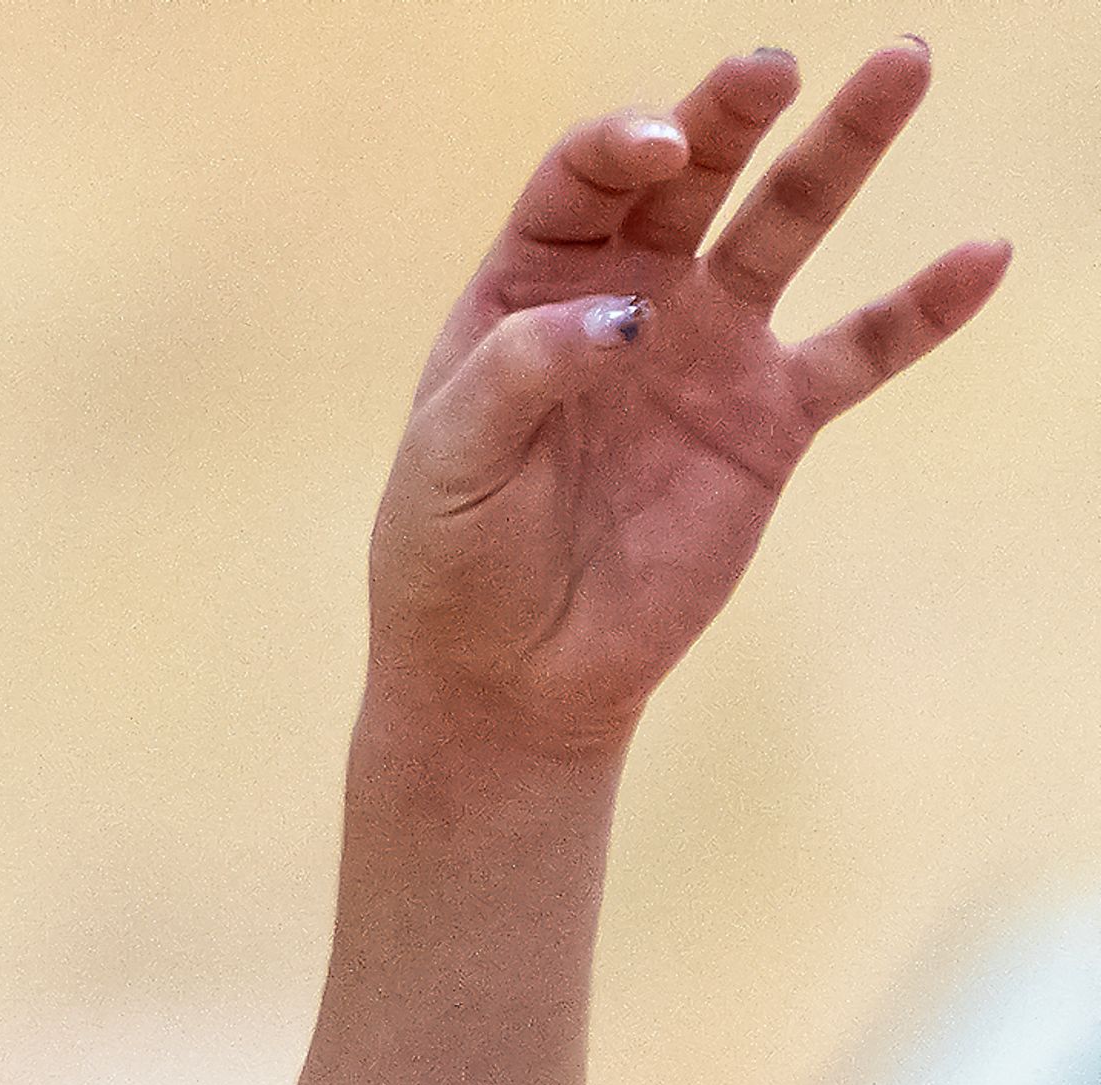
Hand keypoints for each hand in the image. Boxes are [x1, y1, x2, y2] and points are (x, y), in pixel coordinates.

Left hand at [370, 42, 1007, 758]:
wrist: (508, 670)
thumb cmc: (449, 557)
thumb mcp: (449, 461)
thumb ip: (520, 374)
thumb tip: (626, 318)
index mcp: (530, 287)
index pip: (584, 182)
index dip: (622, 148)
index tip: (659, 150)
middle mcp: (628, 295)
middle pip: (692, 177)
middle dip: (729, 116)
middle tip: (773, 69)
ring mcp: (707, 350)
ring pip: (785, 227)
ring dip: (842, 149)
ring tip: (900, 67)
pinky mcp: (769, 421)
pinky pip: (859, 352)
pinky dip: (921, 308)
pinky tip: (981, 257)